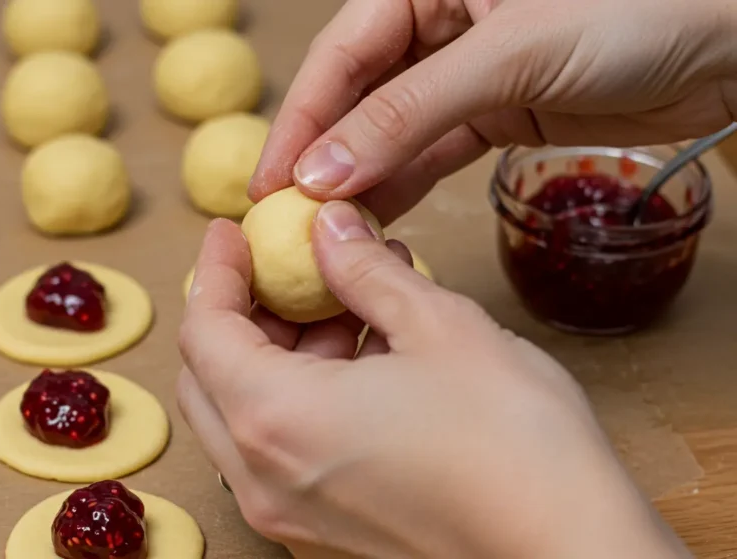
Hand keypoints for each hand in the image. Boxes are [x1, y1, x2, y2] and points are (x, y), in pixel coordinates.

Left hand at [177, 206, 691, 557]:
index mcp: (274, 418)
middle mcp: (263, 477)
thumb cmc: (512, 441)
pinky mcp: (324, 532)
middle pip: (208, 378)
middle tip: (281, 267)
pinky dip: (298, 399)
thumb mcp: (438, 326)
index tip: (233, 232)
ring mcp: (290, 514)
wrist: (569, 549)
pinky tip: (361, 358)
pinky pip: (281, 452)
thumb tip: (329, 227)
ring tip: (343, 304)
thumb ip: (365, 271)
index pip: (203, 331)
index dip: (215, 270)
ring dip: (275, 354)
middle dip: (238, 313)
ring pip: (244, 416)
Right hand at [250, 0, 736, 223]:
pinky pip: (433, 150)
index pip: (342, 53)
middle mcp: (438, 20)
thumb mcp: (509, 55)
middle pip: (357, 93)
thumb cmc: (635, 8)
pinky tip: (376, 217)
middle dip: (324, 155)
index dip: (301, 118)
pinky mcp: (496, 111)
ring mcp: (467, 69)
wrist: (729, 38)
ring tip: (326, 231)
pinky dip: (405, 184)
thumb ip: (408, 113)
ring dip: (361, 178)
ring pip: (391, 128)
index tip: (271, 183)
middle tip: (287, 219)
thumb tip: (323, 171)